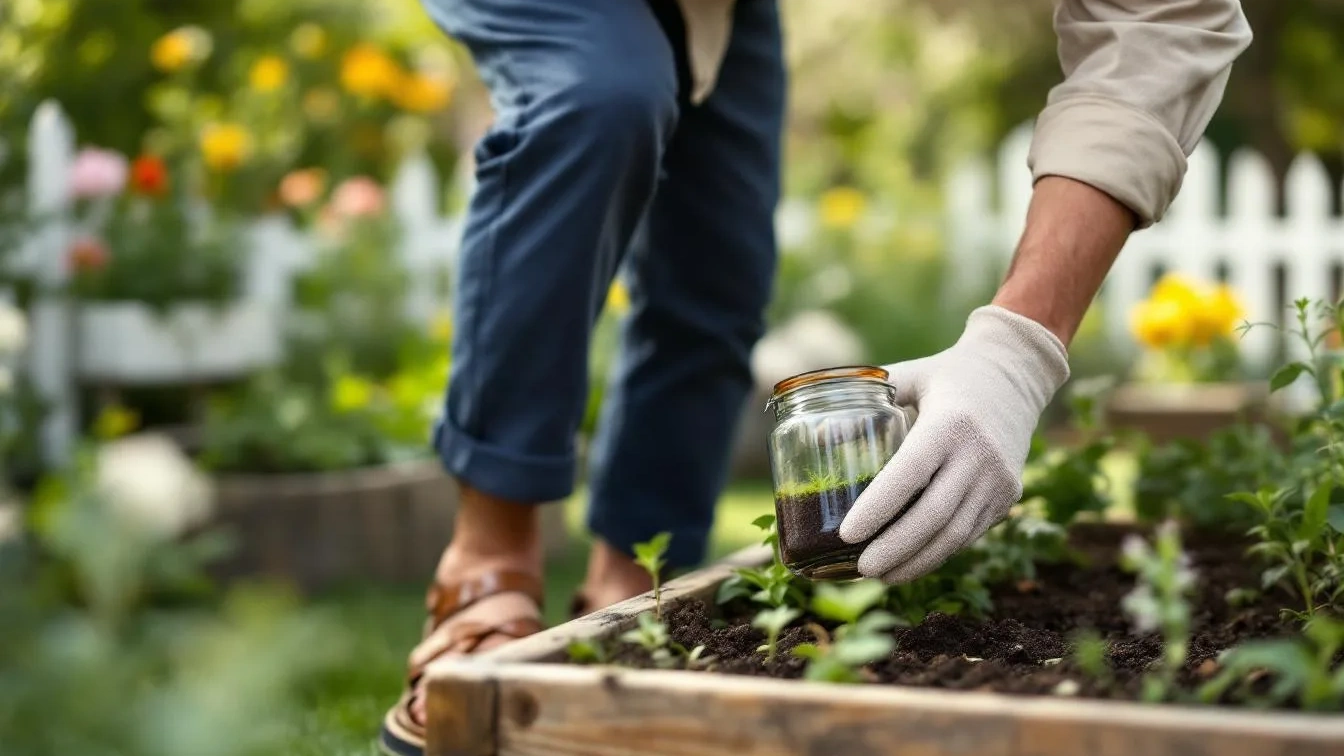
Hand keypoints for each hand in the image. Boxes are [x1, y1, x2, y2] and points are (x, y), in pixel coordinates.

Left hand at [838, 305, 1070, 582]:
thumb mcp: (910, 374)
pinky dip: (938, 553)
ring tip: (881, 575)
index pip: (910, 474)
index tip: (848, 534)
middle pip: (933, 516)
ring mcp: (998, 480)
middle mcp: (979, 455)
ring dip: (917, 561)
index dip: (878, 508)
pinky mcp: (1008, 496)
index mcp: (950, 423)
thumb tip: (815, 431)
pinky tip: (910, 563)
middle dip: (895, 548)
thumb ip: (867, 397)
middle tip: (861, 568)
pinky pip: (969, 533)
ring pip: (955, 534)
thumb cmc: (949, 374)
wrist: (1019, 372)